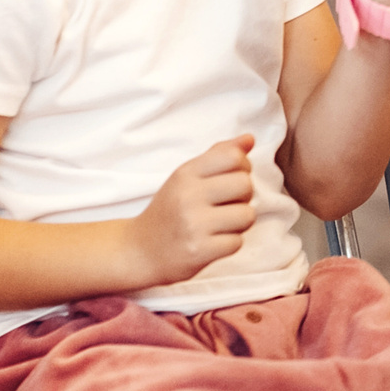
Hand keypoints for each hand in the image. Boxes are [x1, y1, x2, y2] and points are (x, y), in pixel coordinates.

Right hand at [133, 135, 255, 284]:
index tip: (230, 179)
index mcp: (185, 174)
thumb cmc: (170, 210)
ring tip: (220, 224)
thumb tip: (249, 138)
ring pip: (247, 215)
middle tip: (225, 205)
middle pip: (245, 185)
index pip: (233, 156)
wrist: (139, 251)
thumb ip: (218, 155)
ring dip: (239, 223)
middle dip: (243, 196)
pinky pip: (237, 242)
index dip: (242, 167)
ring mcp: (193, 225)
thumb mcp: (186, 177)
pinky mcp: (199, 251)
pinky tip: (212, 241)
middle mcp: (188, 196)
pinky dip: (229, 243)